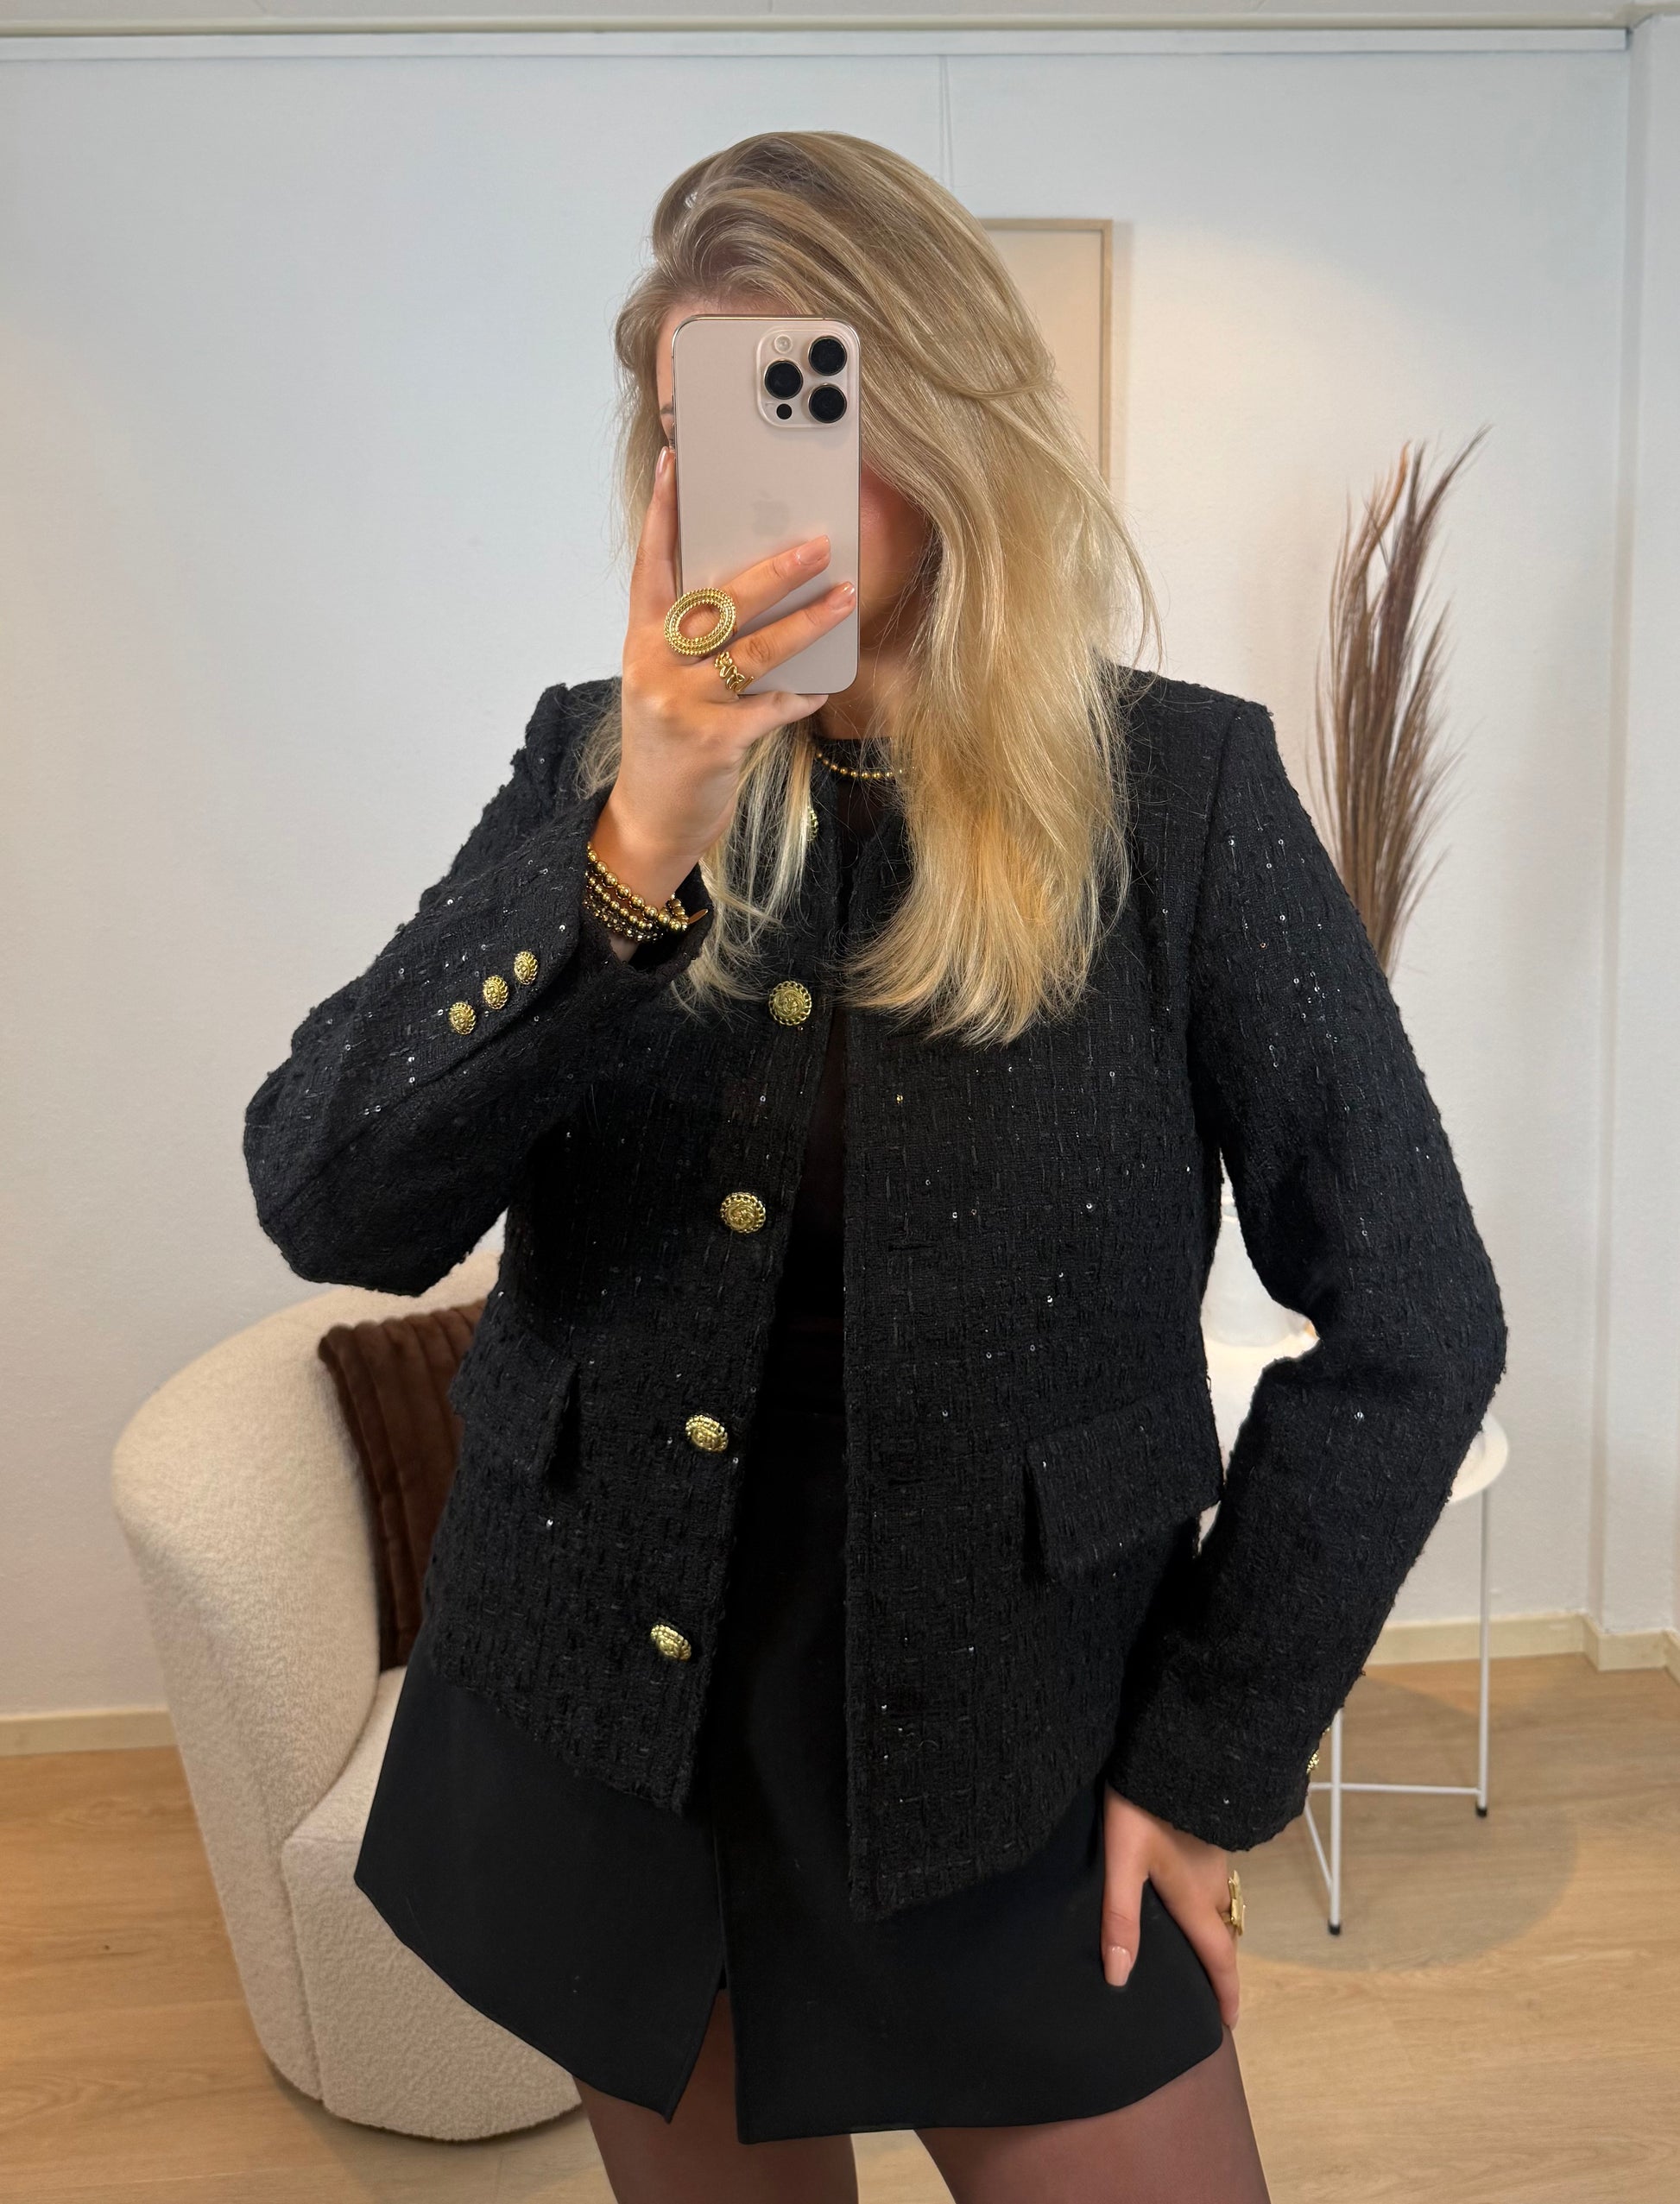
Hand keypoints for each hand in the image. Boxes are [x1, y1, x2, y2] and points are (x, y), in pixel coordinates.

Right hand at [593, 442, 856, 910]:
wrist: (651, 817)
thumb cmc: (669, 741)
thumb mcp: (663, 679)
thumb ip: (690, 636)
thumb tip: (748, 589)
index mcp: (642, 640)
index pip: (651, 564)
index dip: (664, 513)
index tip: (677, 463)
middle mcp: (656, 664)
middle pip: (717, 602)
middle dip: (772, 570)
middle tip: (817, 542)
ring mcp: (682, 703)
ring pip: (752, 650)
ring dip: (806, 623)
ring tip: (844, 598)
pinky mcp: (713, 741)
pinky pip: (771, 706)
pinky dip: (801, 693)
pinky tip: (825, 683)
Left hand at [1101, 1782, 1240, 2028]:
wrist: (1169, 1749)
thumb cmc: (1142, 1808)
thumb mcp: (1122, 1862)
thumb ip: (1121, 1918)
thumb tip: (1120, 1978)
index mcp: (1195, 1895)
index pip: (1217, 1955)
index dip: (1225, 1991)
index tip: (1230, 2022)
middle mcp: (1212, 1879)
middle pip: (1222, 1931)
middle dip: (1217, 1960)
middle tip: (1205, 1984)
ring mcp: (1213, 1853)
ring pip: (1219, 1902)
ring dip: (1212, 1927)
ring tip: (1192, 1942)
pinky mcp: (1207, 1830)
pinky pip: (1212, 1878)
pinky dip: (1205, 1899)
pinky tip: (1183, 1891)